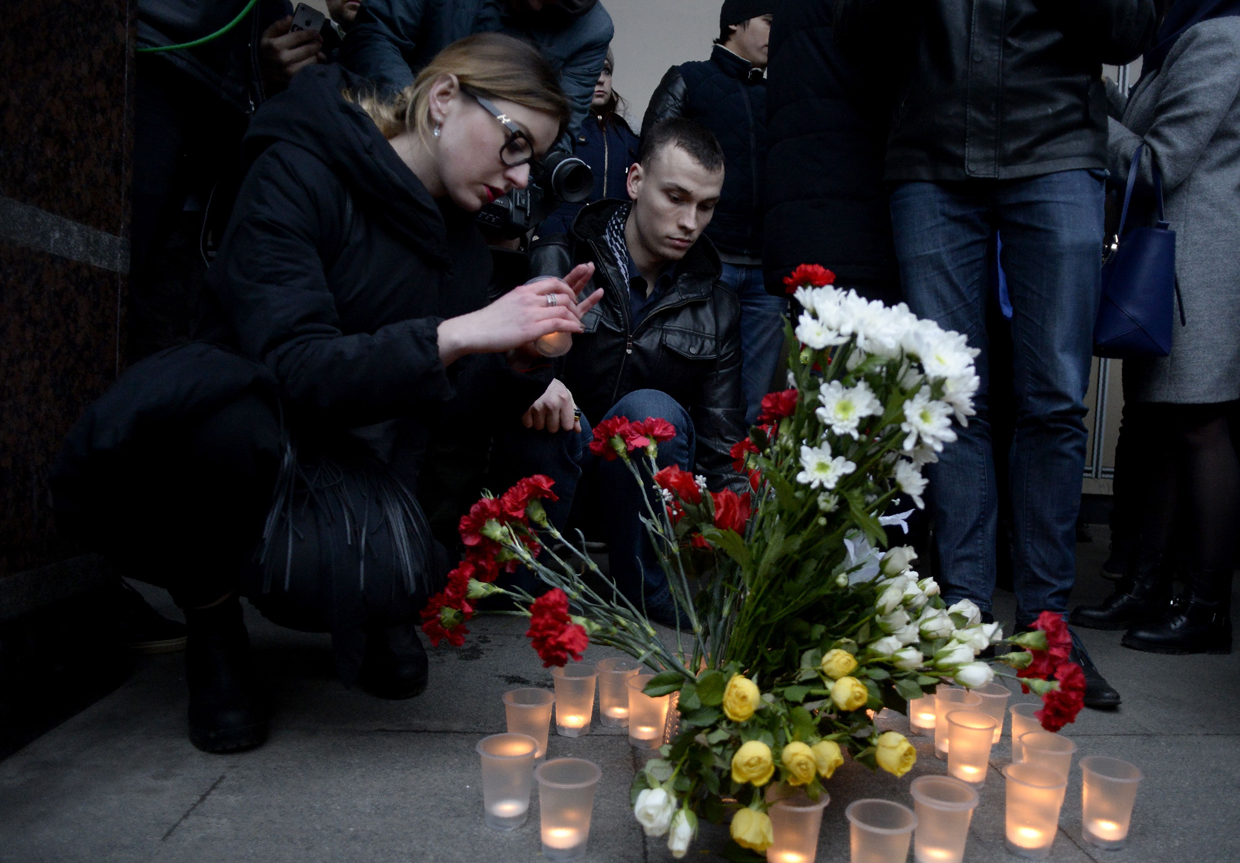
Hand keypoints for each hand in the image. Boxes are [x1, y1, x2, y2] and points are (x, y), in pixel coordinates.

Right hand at [260, 17, 323, 90]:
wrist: (261, 72)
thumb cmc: (266, 51)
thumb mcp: (267, 35)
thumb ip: (279, 25)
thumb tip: (291, 18)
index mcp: (276, 46)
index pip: (298, 37)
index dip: (310, 34)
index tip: (316, 32)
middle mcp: (284, 59)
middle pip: (308, 50)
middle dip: (316, 44)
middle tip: (319, 42)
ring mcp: (289, 72)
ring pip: (311, 61)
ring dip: (316, 55)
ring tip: (316, 51)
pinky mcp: (294, 80)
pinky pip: (310, 71)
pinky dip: (314, 65)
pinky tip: (313, 60)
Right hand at [438, 263, 601, 365]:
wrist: (475, 330)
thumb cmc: (488, 321)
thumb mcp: (507, 302)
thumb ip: (521, 301)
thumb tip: (529, 304)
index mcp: (524, 290)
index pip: (553, 282)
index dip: (568, 288)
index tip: (572, 297)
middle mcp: (529, 298)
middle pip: (562, 294)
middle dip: (576, 303)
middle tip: (577, 313)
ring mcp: (531, 312)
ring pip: (564, 309)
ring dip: (576, 316)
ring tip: (578, 324)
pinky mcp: (532, 328)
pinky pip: (559, 324)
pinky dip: (572, 326)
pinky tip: (577, 330)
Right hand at [522, 379, 578, 432]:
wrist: (532, 374)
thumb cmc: (552, 387)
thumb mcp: (565, 395)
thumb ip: (572, 413)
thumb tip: (578, 430)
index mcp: (564, 400)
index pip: (567, 426)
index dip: (564, 423)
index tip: (561, 418)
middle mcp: (552, 404)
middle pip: (553, 429)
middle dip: (550, 423)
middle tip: (548, 413)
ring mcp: (538, 406)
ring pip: (540, 427)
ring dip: (539, 421)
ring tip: (539, 410)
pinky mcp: (525, 408)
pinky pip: (528, 424)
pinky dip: (529, 420)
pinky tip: (530, 411)